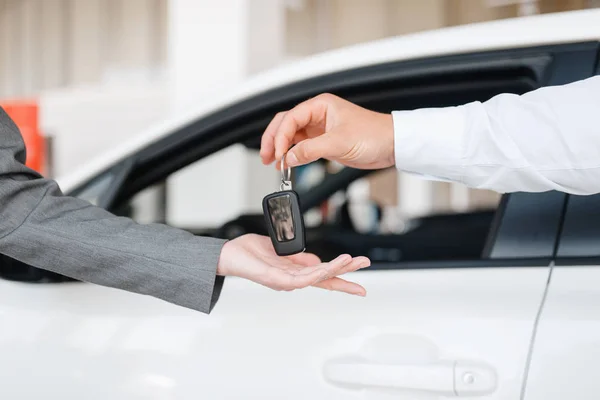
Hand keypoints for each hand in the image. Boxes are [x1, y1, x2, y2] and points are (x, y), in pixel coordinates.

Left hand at [217, 234, 369, 295]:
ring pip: (317, 278)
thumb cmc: (249, 253)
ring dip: (335, 270)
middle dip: (347, 274)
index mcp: (294, 272)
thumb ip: (299, 257)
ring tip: (351, 261)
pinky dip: (317, 273)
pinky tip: (328, 266)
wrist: (228, 255)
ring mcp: (285, 281)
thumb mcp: (281, 251)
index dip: (342, 274)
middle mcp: (292, 279)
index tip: (359, 269)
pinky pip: (301, 278)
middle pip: (325, 279)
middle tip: (365, 265)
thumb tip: (317, 261)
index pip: (323, 275)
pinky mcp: (276, 280)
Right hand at [260, 93, 394, 168]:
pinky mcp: (324, 141)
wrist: (392, 145)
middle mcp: (318, 114)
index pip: (290, 118)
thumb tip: (289, 158)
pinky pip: (301, 146)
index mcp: (321, 105)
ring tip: (273, 162)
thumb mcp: (339, 143)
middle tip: (267, 157)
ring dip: (280, 148)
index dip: (280, 136)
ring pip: (291, 135)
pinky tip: (286, 163)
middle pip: (285, 124)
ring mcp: (320, 128)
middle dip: (273, 140)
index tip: (277, 153)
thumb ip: (311, 150)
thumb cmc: (374, 134)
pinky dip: (292, 154)